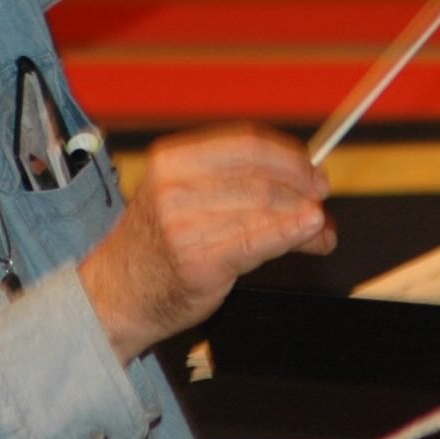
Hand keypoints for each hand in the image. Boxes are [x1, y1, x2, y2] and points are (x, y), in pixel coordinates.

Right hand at [78, 124, 334, 361]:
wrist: (117, 294)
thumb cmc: (157, 247)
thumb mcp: (183, 201)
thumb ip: (238, 188)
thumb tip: (307, 192)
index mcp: (173, 159)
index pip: (246, 143)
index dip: (289, 155)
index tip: (313, 170)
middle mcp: (176, 186)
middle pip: (261, 176)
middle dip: (302, 189)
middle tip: (322, 202)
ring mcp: (185, 224)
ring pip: (265, 207)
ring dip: (305, 218)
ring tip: (320, 232)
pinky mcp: (199, 259)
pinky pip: (260, 240)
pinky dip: (293, 233)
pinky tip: (311, 234)